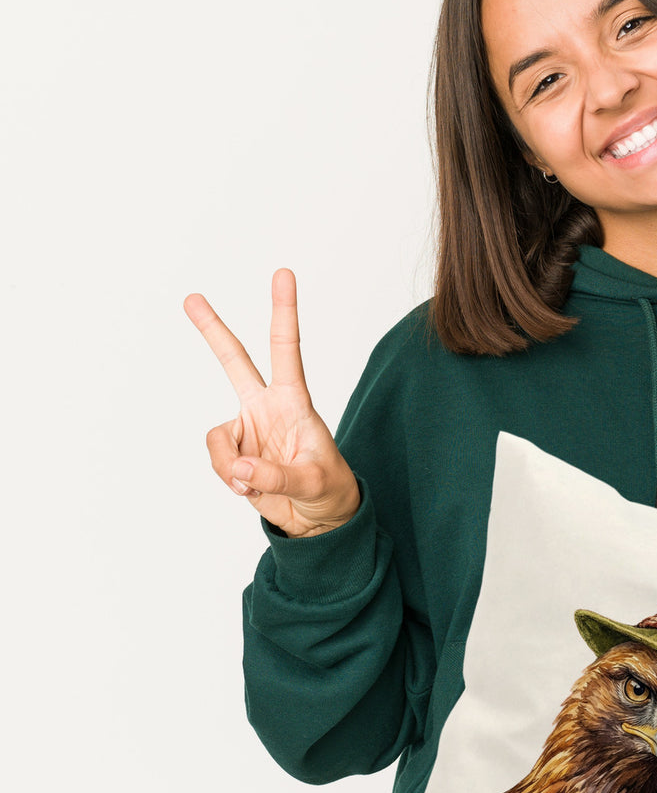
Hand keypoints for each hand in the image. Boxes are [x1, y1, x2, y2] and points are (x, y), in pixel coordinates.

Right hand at [184, 268, 359, 537]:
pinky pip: (218, 462)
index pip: (286, 349)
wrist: (318, 519)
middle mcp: (266, 407)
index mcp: (294, 401)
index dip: (284, 311)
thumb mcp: (314, 482)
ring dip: (229, 467)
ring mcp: (248, 429)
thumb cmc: (328, 490)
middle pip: (235, 362)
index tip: (283, 273)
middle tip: (192, 298)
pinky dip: (230, 479)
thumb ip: (278, 475)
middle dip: (212, 330)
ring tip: (255, 484)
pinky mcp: (234, 454)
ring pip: (217, 439)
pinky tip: (249, 488)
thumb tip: (240, 468)